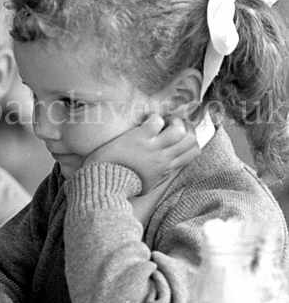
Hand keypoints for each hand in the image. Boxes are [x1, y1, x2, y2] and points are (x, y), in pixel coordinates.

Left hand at [84, 114, 199, 192]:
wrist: (107, 183)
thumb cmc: (124, 183)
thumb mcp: (148, 185)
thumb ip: (160, 175)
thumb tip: (166, 170)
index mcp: (167, 167)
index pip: (194, 151)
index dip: (191, 138)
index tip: (179, 133)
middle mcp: (164, 157)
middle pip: (191, 139)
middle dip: (185, 126)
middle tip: (171, 123)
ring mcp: (153, 148)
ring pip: (180, 130)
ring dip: (173, 120)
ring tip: (162, 121)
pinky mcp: (139, 138)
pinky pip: (156, 122)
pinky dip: (154, 117)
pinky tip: (145, 120)